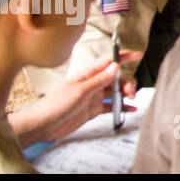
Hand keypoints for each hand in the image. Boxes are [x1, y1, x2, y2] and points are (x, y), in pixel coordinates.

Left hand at [9, 52, 141, 146]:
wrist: (42, 125)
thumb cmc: (55, 104)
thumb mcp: (80, 91)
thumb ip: (100, 79)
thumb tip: (116, 66)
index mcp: (88, 75)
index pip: (108, 62)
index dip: (123, 57)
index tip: (137, 55)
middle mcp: (93, 84)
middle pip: (116, 78)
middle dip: (126, 82)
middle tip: (130, 91)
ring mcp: (94, 97)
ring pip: (115, 92)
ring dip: (125, 94)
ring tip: (130, 100)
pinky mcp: (93, 110)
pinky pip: (111, 106)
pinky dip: (121, 107)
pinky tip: (130, 109)